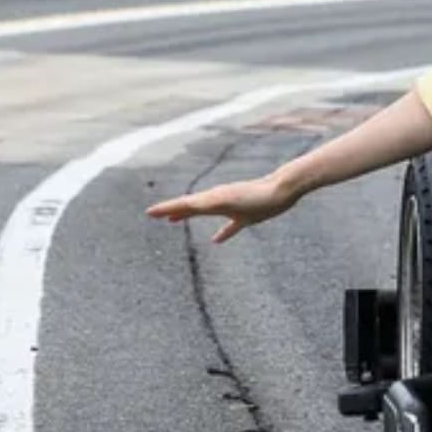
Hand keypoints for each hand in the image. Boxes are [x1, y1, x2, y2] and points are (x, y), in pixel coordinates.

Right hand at [145, 172, 303, 242]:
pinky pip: (227, 225)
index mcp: (213, 199)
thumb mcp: (233, 202)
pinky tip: (215, 240)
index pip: (184, 204)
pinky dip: (219, 232)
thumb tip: (195, 203)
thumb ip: (214, 202)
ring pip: (203, 211)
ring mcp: (230, 206)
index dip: (166, 208)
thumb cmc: (259, 197)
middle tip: (153, 214)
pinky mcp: (244, 214)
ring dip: (187, 215)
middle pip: (189, 206)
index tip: (149, 212)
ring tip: (174, 220)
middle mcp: (218, 200)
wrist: (282, 190)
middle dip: (170, 210)